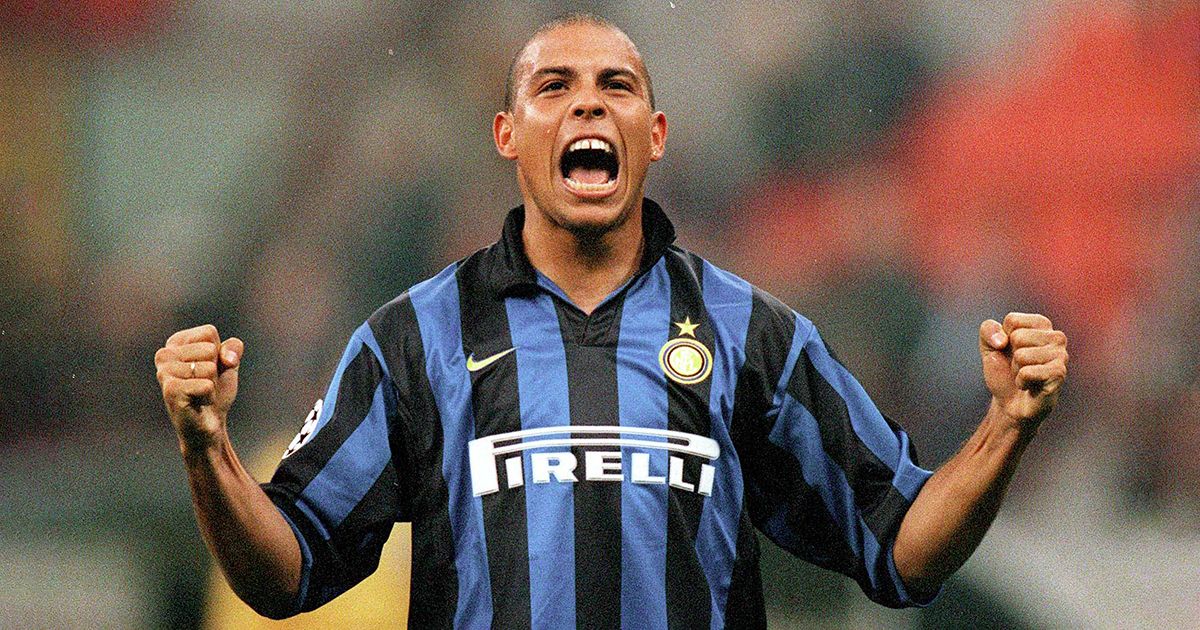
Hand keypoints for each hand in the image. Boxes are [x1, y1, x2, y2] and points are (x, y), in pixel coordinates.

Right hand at [155, 324, 243, 449]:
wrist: (209, 424)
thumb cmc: (217, 390)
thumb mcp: (229, 362)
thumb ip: (233, 347)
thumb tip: (227, 359)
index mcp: (176, 342)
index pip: (209, 333)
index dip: (218, 352)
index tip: (210, 367)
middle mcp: (164, 354)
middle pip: (209, 349)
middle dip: (215, 369)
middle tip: (204, 383)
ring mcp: (164, 372)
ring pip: (209, 367)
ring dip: (212, 383)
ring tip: (200, 393)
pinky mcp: (170, 390)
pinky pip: (206, 385)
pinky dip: (209, 396)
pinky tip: (197, 402)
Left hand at [979, 312, 1067, 429]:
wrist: (1009, 402)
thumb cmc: (1003, 371)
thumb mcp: (988, 346)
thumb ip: (988, 330)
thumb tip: (1002, 341)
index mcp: (1041, 324)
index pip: (1012, 320)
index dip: (1002, 338)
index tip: (1009, 350)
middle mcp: (1056, 336)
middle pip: (1017, 337)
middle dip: (1011, 355)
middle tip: (1018, 366)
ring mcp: (1061, 355)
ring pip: (1021, 355)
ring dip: (1016, 370)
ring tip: (1025, 375)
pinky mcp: (1059, 374)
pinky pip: (1027, 372)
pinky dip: (1021, 381)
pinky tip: (1030, 385)